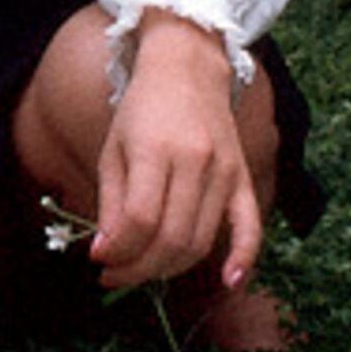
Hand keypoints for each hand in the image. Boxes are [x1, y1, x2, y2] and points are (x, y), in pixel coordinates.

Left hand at [88, 11, 261, 292]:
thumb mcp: (113, 149)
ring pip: (201, 240)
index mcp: (155, 150)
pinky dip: (243, 258)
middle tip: (116, 275)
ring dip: (170, 268)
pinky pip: (251, 226)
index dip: (119, 251)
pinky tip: (229, 281)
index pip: (141, 220)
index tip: (99, 261)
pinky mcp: (242, 177)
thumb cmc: (141, 111)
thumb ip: (111, 202)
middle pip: (172, 237)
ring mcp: (225, 171)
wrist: (187, 69)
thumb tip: (106, 253)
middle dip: (140, 269)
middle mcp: (195, 162)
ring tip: (143, 270)